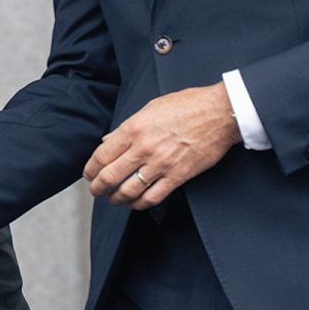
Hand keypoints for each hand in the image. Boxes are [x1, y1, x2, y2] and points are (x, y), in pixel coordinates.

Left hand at [84, 83, 240, 209]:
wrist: (219, 113)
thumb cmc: (187, 106)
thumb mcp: (149, 108)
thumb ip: (126, 127)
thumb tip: (108, 141)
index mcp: (133, 129)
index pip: (101, 155)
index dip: (91, 169)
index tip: (89, 174)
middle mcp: (143, 148)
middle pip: (110, 176)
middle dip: (98, 188)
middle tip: (96, 191)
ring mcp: (161, 164)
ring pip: (129, 190)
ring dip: (117, 198)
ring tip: (113, 199)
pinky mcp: (179, 175)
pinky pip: (154, 196)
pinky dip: (141, 204)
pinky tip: (136, 203)